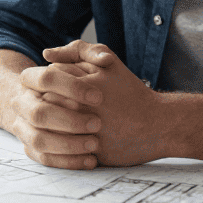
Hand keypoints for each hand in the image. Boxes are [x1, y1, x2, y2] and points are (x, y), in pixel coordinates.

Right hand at [10, 60, 105, 169]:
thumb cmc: (75, 83)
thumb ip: (89, 52)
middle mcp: (22, 104)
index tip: (98, 97)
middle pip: (39, 113)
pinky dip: (68, 162)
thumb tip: (102, 60)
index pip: (46, 78)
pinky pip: (45, 159)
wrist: (59, 105)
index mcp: (29, 80)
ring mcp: (24, 128)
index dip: (72, 87)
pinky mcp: (31, 149)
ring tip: (95, 144)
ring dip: (68, 144)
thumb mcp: (82, 61)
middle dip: (70, 120)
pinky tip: (91, 160)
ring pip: (39, 140)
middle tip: (98, 123)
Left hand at [44, 40, 169, 166]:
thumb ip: (76, 50)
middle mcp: (79, 108)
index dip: (57, 83)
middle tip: (70, 106)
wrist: (156, 124)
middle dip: (54, 102)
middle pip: (45, 102)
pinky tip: (77, 136)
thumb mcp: (107, 61)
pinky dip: (64, 141)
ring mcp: (83, 131)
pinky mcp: (88, 152)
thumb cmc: (129, 91)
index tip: (69, 88)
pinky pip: (61, 148)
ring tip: (74, 120)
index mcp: (81, 85)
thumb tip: (45, 54)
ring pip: (50, 125)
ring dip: (56, 122)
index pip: (47, 80)